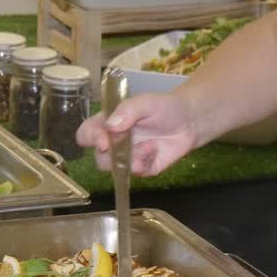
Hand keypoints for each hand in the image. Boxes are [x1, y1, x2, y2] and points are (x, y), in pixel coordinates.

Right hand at [75, 93, 199, 176]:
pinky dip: (146, 163)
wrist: (189, 121)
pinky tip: (155, 150)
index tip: (103, 141)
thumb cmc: (164, 107)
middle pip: (98, 157)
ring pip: (115, 169)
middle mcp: (113, 143)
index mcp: (107, 123)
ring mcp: (127, 158)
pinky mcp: (142, 169)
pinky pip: (136, 174)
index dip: (90, 138)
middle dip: (112, 155)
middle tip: (128, 146)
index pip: (86, 134)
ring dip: (131, 159)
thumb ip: (128, 110)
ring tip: (149, 146)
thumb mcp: (146, 102)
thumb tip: (110, 126)